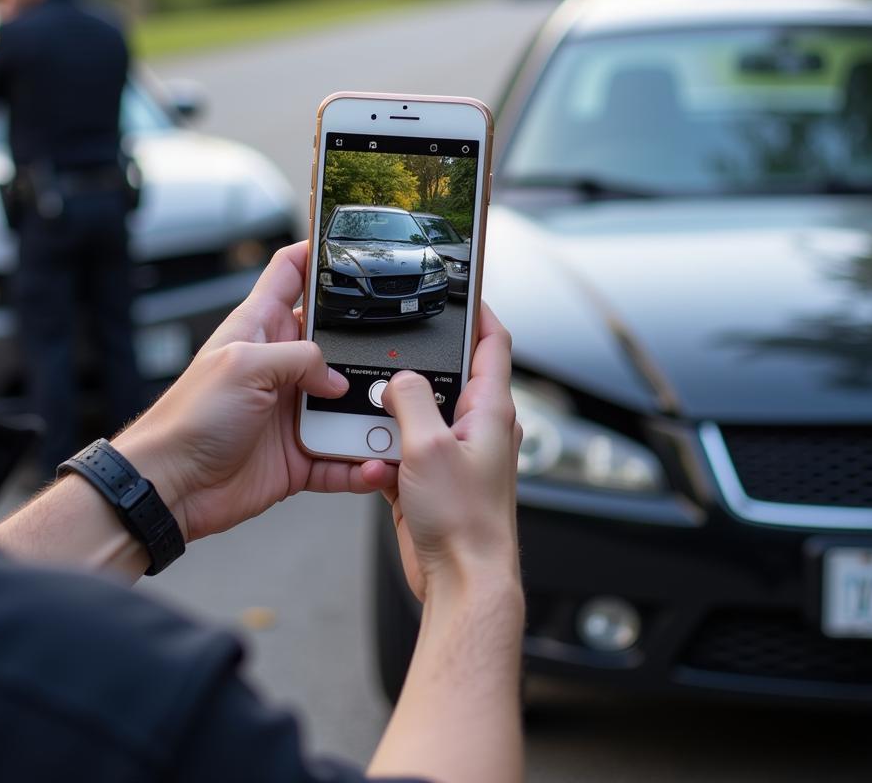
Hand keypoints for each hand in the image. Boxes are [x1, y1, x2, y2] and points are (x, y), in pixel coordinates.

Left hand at [115, 243, 397, 540]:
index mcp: (260, 328)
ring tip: (397, 413)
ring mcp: (292, 410)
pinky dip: (361, 462)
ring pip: (348, 402)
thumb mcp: (244, 364)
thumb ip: (299, 357)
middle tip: (398, 347)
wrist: (172, 487)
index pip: (291, 274)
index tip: (349, 243)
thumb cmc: (188, 418)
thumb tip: (337, 378)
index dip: (316, 253)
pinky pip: (342, 456)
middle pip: (336, 340)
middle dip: (366, 343)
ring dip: (372, 410)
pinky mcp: (300, 453)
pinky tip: (377, 463)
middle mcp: (279, 366)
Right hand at [381, 305, 521, 600]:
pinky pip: (404, 449)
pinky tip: (377, 464)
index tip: (462, 290)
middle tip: (390, 361)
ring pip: (418, 414)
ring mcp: (456, 454)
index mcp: (491, 410)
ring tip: (378, 424)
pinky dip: (386, 451)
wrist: (462, 581)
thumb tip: (398, 380)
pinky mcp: (434, 478)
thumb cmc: (465, 522)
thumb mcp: (429, 446)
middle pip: (447, 377)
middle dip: (415, 369)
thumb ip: (411, 400)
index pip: (493, 343)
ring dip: (393, 416)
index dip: (479, 312)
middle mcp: (478, 428)